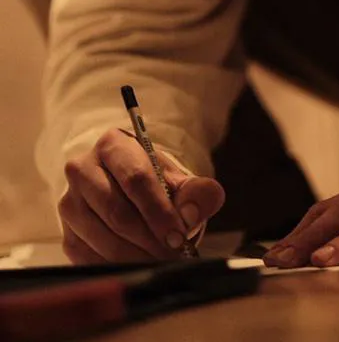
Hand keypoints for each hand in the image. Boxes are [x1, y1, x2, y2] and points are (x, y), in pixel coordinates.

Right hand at [59, 128, 224, 263]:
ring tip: (160, 262)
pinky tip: (137, 267)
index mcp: (114, 145)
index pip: (136, 179)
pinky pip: (89, 258)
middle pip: (117, 211)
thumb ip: (198, 193)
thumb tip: (190, 214)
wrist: (133, 197)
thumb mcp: (183, 182)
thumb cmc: (158, 186)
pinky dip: (116, 267)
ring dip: (135, 256)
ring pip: (102, 237)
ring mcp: (70, 203)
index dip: (159, 211)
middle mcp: (83, 169)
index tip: (178, 236)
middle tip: (172, 255)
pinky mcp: (66, 234)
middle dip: (149, 239)